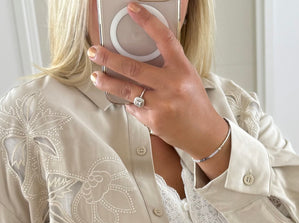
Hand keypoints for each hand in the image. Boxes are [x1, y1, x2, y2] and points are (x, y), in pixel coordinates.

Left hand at [88, 2, 228, 164]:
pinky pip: (134, 108)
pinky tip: (130, 100)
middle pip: (133, 67)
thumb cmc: (195, 104)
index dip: (147, 21)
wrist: (203, 134)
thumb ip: (167, 65)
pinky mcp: (153, 121)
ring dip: (107, 82)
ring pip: (127, 90)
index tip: (132, 9)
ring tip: (96, 76)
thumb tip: (141, 54)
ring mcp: (161, 104)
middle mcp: (172, 85)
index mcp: (182, 69)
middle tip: (95, 51)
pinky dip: (130, 103)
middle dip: (109, 58)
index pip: (164, 39)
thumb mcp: (187, 77)